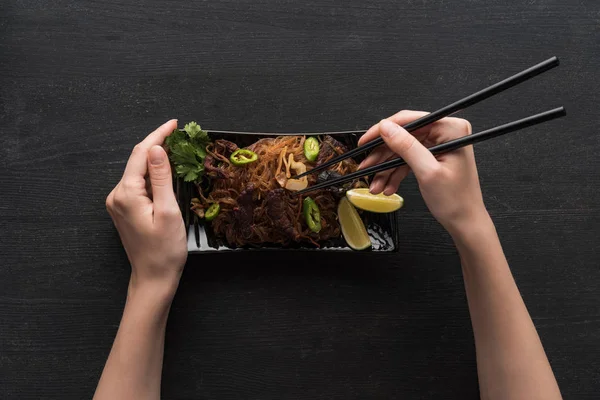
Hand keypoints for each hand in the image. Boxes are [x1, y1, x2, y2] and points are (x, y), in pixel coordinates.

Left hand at [106, 120, 186, 293]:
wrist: (153, 277)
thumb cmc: (165, 250)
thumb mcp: (169, 210)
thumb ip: (161, 177)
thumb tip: (157, 149)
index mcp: (127, 193)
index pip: (142, 154)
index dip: (158, 136)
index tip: (175, 124)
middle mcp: (117, 195)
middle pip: (138, 160)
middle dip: (158, 145)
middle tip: (179, 134)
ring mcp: (118, 203)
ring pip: (138, 171)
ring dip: (156, 159)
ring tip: (177, 149)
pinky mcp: (124, 209)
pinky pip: (138, 184)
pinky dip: (152, 175)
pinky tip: (166, 172)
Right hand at [358, 110, 487, 234]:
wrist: (465, 222)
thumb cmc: (457, 201)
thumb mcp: (427, 172)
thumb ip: (406, 147)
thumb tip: (387, 128)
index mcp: (451, 129)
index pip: (410, 120)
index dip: (383, 130)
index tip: (366, 141)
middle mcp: (446, 133)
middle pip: (403, 136)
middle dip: (382, 155)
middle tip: (366, 165)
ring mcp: (439, 145)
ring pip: (402, 150)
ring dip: (386, 168)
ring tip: (374, 183)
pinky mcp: (433, 157)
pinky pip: (408, 160)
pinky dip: (395, 173)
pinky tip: (386, 185)